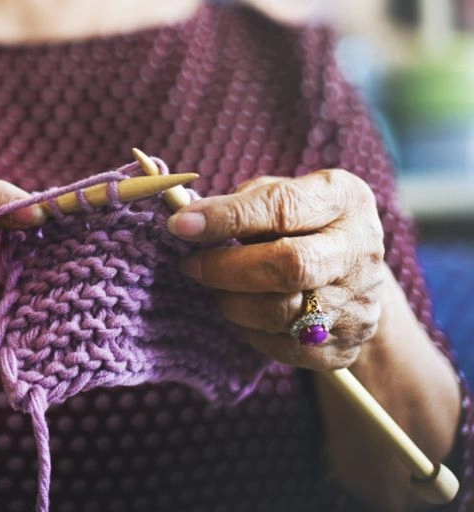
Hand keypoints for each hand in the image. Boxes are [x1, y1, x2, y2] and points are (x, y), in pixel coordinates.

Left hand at [167, 169, 385, 369]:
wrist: (352, 273)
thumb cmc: (299, 223)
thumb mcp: (281, 192)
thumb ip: (241, 202)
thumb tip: (188, 218)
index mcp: (344, 200)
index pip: (282, 208)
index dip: (227, 218)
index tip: (180, 225)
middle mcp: (359, 251)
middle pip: (291, 266)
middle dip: (226, 268)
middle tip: (190, 265)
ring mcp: (358, 303)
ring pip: (283, 313)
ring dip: (233, 302)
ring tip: (217, 286)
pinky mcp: (345, 346)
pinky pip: (284, 348)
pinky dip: (251, 330)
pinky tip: (243, 309)